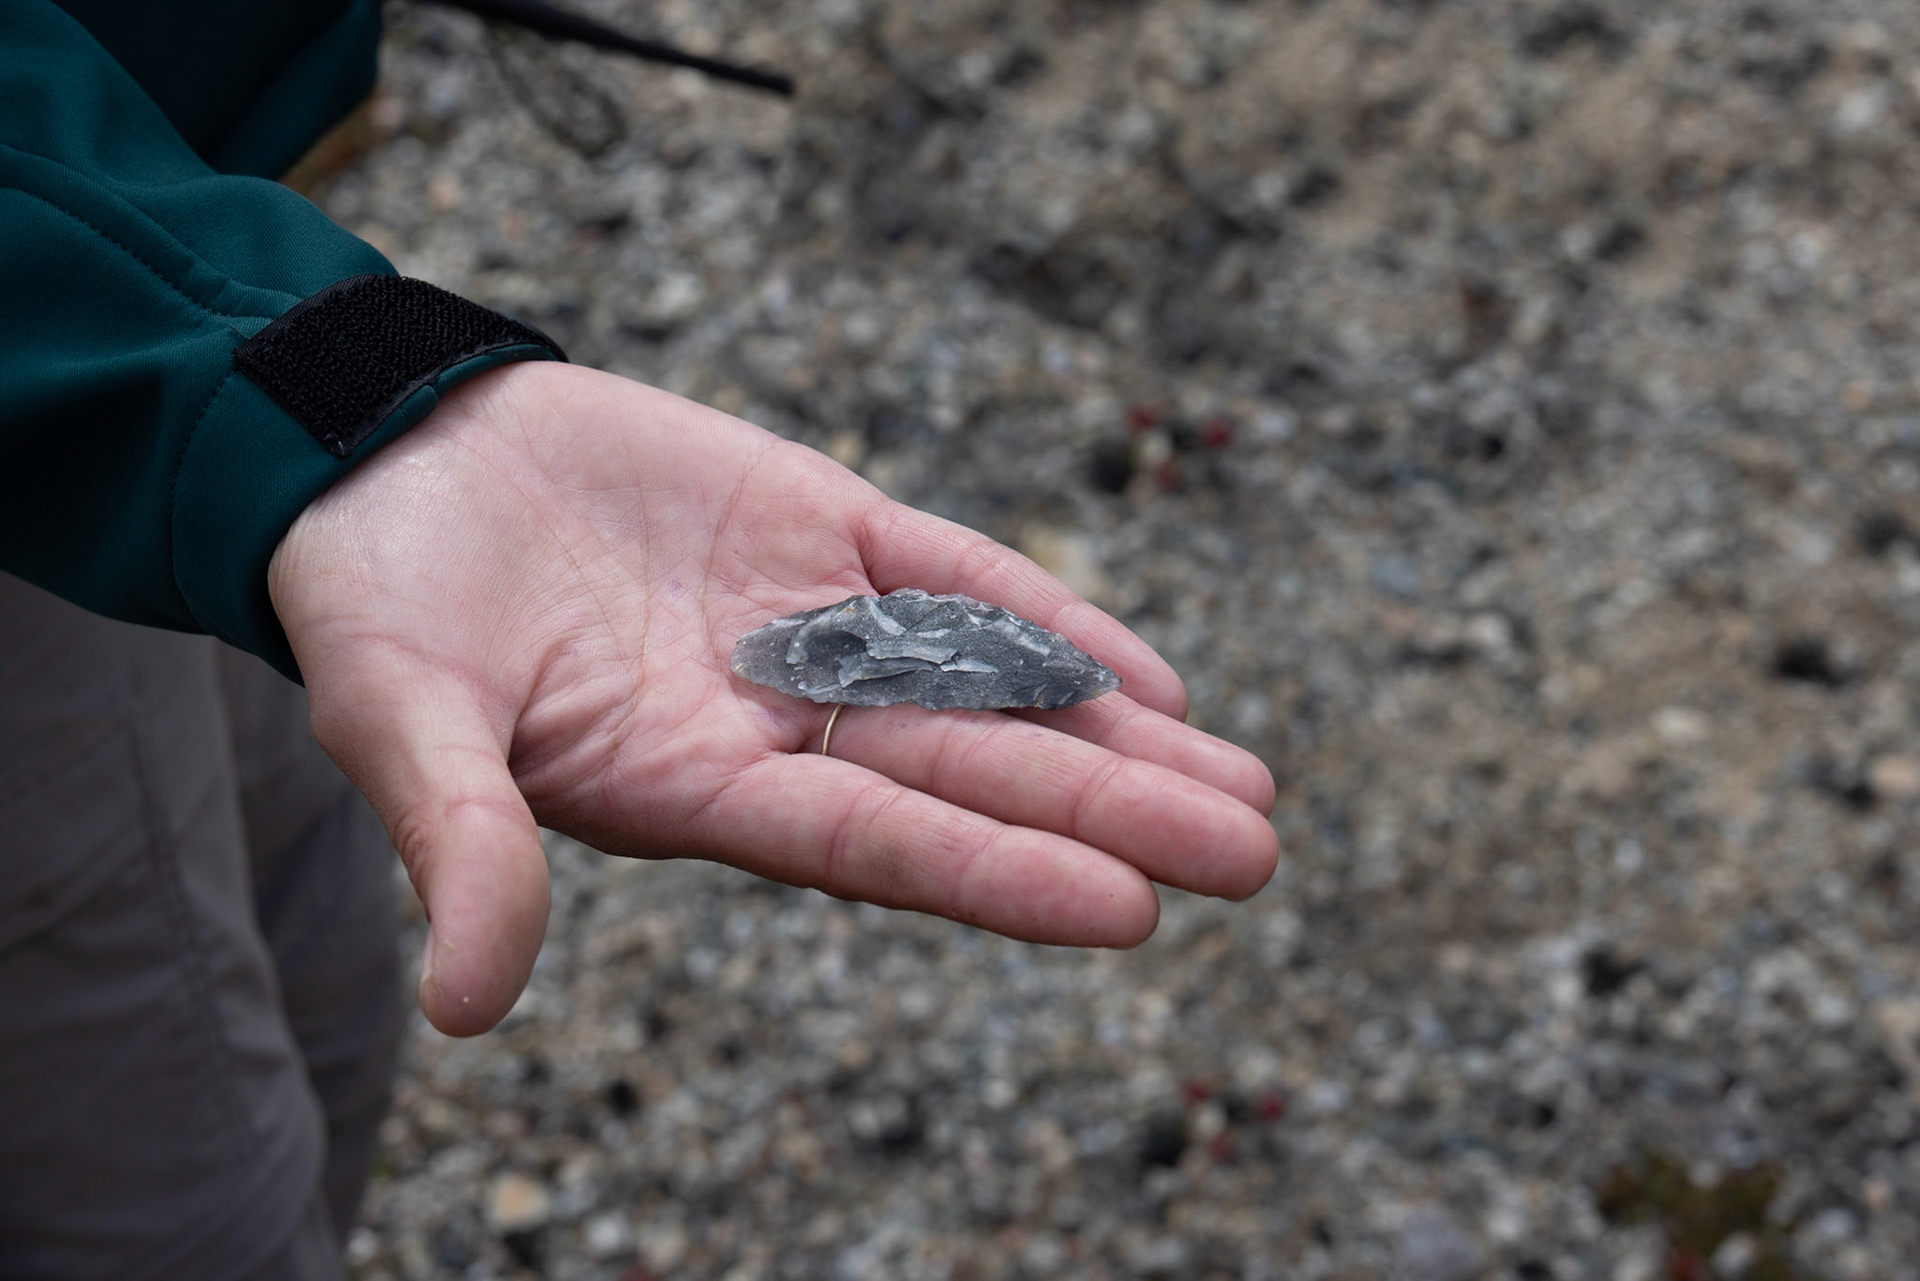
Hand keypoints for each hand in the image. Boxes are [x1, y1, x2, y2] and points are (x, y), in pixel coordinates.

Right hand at [269, 362, 1277, 1034]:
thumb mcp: (397, 720)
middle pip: (970, 776)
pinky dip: (1045, 621)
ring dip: (1112, 737)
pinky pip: (952, 574)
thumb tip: (465, 1008)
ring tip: (1244, 789)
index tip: (1131, 910)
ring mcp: (810, 623)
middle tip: (1255, 854)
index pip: (874, 845)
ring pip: (988, 686)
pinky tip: (1144, 677)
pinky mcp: (818, 523)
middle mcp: (777, 722)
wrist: (392, 455)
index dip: (995, 872)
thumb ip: (461, 843)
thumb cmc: (377, 599)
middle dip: (1110, 812)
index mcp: (696, 785)